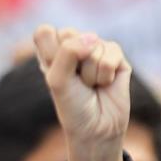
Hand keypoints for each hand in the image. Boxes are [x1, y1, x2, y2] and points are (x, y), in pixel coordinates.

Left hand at [33, 25, 130, 160]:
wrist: (96, 129)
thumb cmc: (72, 106)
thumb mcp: (58, 80)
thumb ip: (67, 52)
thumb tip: (93, 37)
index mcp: (52, 53)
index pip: (45, 31)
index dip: (50, 51)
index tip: (56, 74)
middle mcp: (73, 48)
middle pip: (69, 33)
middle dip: (72, 61)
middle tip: (76, 82)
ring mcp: (96, 50)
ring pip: (92, 44)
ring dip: (90, 72)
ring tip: (91, 86)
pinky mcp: (116, 56)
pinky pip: (111, 51)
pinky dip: (105, 73)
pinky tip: (105, 84)